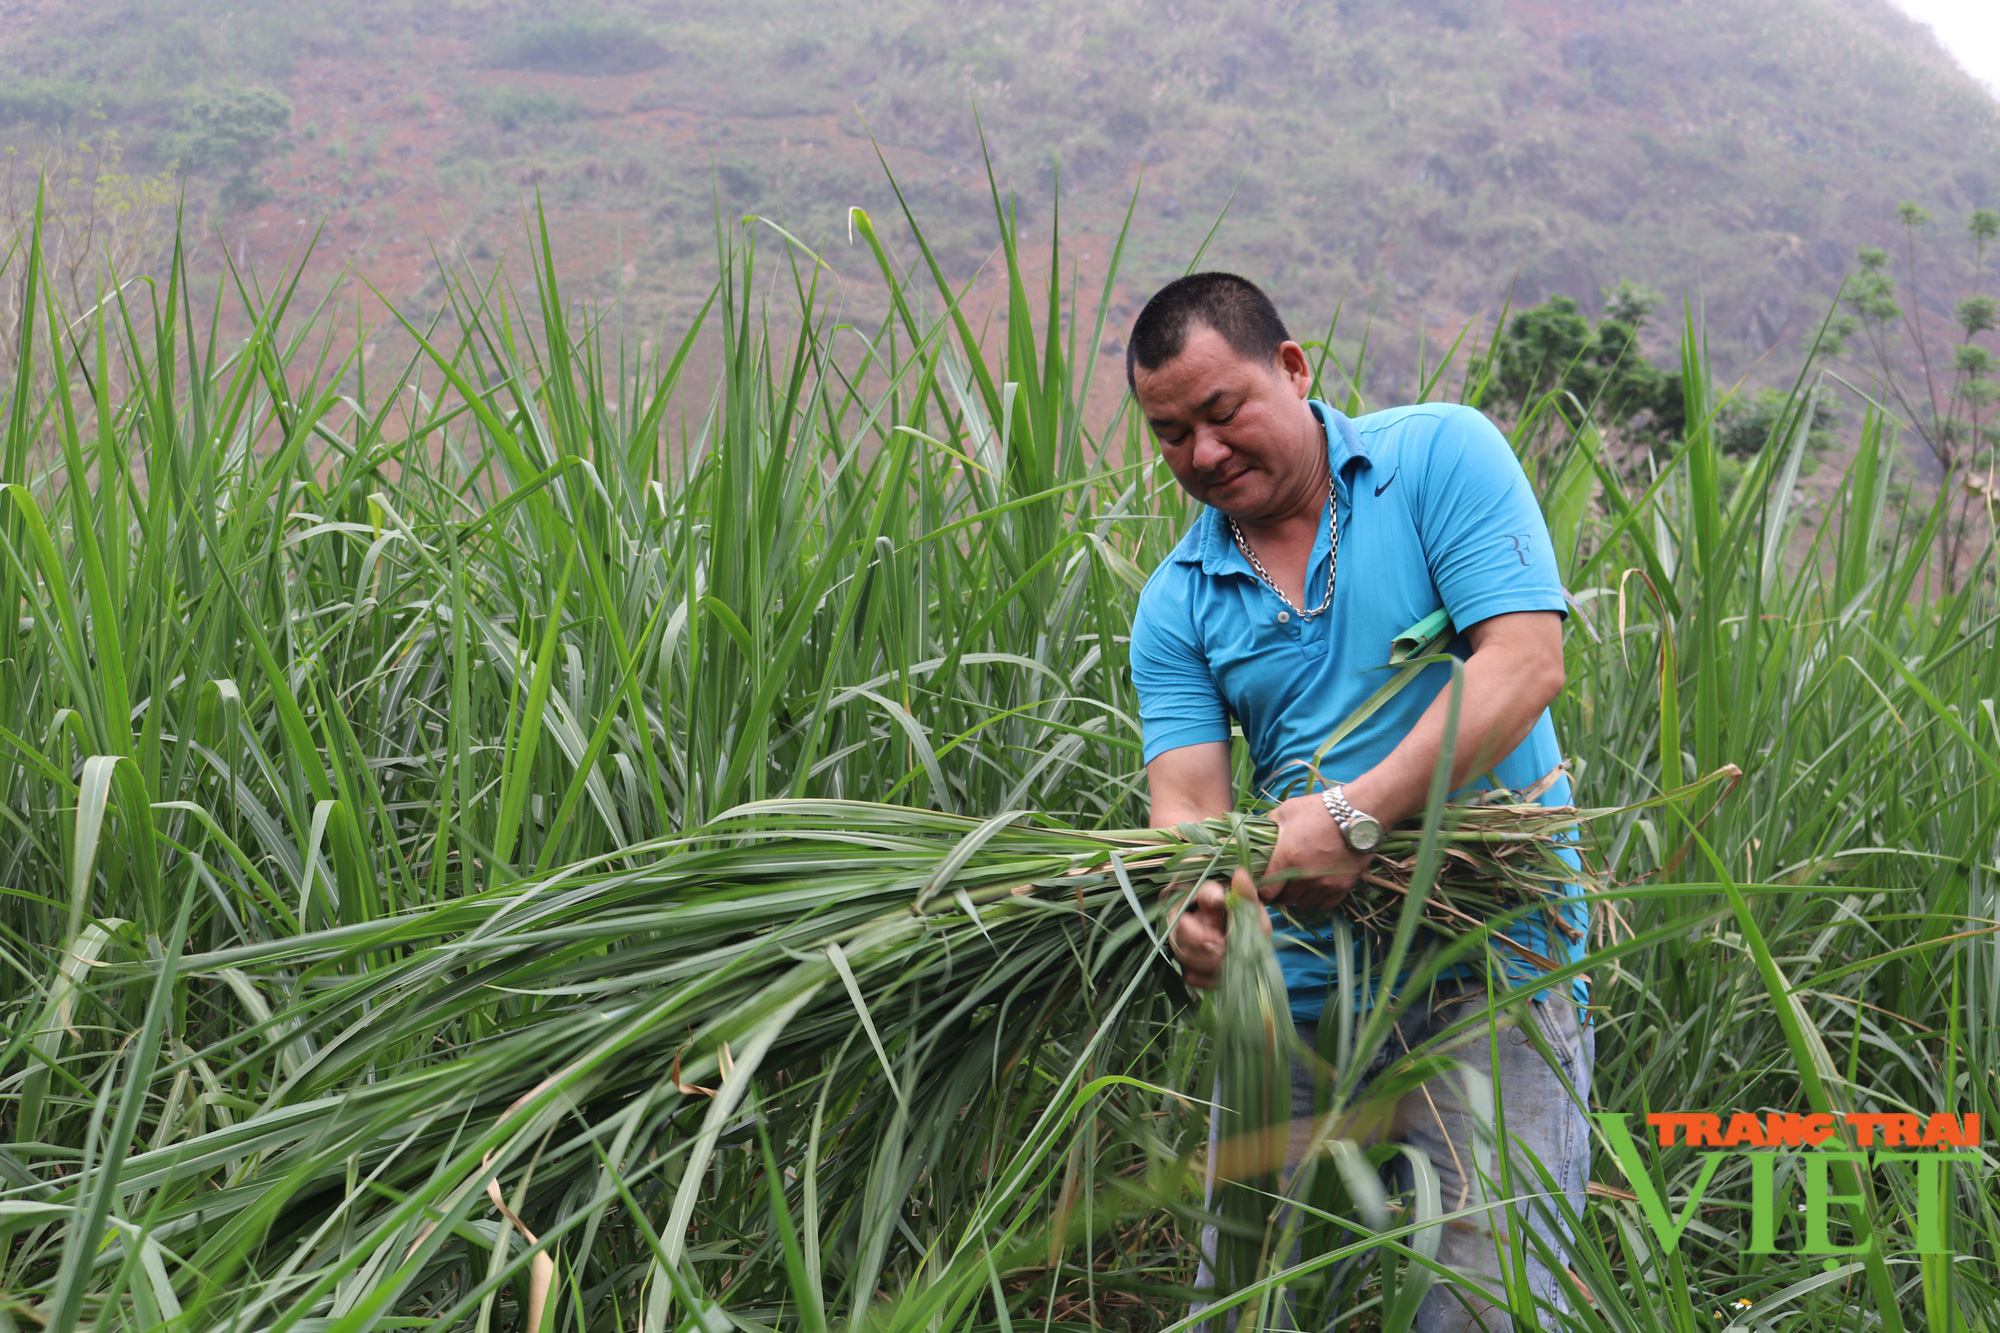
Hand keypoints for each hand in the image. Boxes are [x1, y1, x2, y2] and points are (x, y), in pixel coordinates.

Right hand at [1165, 868, 1270, 989]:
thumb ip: (1247, 895)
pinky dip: (1207, 978)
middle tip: (1222, 945)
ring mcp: (1187, 945)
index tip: (1218, 900)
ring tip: (1225, 962)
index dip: (1207, 896)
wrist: (1252, 954)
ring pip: (1183, 953)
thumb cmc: (1250, 927)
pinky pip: (1190, 975)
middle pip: (1181, 927)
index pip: (1201, 892)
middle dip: (1200, 938)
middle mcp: (1190, 919)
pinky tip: (1222, 976)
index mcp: (1207, 900)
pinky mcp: (1189, 967)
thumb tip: (1240, 874)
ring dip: (1206, 961)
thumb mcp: (1254, 912)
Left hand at [1261, 792, 1372, 913]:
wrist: (1356, 813)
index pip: (1266, 892)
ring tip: (1300, 886)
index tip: (1264, 888)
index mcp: (1286, 858)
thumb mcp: (1287, 810)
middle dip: (1281, 894)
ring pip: (1304, 905)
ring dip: (1299, 898)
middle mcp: (1304, 876)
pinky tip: (1316, 890)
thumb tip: (1259, 834)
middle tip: (1282, 885)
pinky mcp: (1342, 886)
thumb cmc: (1318, 809)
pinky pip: (1325, 906)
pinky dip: (1318, 901)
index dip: (1263, 893)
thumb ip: (1269, 825)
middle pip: (1285, 900)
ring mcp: (1324, 884)